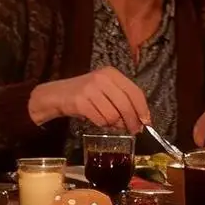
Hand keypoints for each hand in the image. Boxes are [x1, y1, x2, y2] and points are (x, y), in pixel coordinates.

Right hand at [30, 69, 149, 133]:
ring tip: (109, 122)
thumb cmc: (86, 94)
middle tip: (134, 130)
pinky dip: (102, 124)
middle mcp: (102, 78)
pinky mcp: (80, 102)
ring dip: (114, 124)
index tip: (146, 121)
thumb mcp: (105, 89)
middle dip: (132, 121)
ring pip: (113, 115)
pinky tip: (98, 120)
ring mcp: (90, 89)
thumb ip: (122, 99)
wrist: (57, 95)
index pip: (134, 91)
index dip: (142, 108)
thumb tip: (141, 119)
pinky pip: (100, 120)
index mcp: (112, 73)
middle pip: (126, 104)